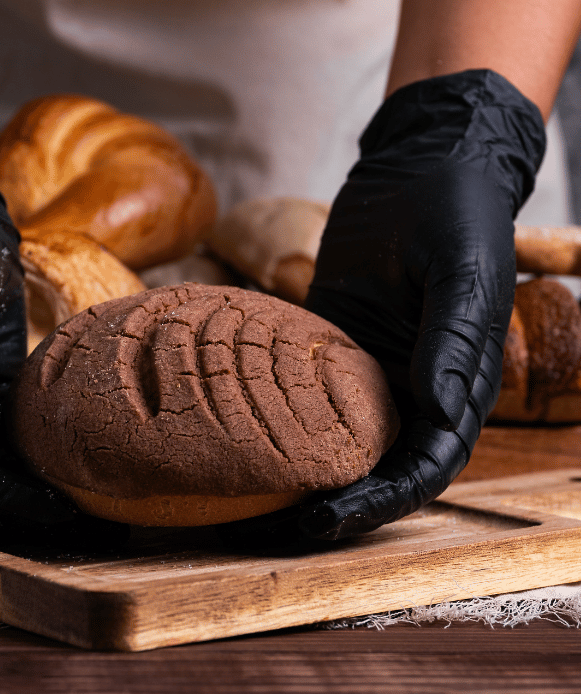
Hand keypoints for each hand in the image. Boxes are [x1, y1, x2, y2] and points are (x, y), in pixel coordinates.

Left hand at [218, 70, 545, 550]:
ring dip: (296, 473)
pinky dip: (274, 419)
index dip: (379, 502)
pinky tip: (232, 433)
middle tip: (270, 529)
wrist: (419, 164)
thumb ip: (453, 341)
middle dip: (331, 503)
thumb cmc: (455, 212)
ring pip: (334, 439)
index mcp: (457, 385)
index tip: (325, 521)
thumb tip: (438, 410)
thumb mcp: (461, 271)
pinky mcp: (328, 345)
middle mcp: (412, 388)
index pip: (424, 466)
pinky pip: (301, 391)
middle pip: (374, 467)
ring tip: (241, 499)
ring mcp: (367, 370)